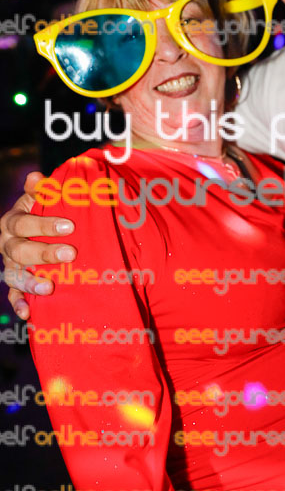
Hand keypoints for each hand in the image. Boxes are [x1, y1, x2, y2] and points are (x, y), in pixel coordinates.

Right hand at [0, 171, 75, 319]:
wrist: (34, 232)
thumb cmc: (42, 214)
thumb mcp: (40, 200)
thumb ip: (40, 190)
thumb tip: (37, 177)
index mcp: (13, 222)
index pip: (24, 223)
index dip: (44, 225)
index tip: (69, 225)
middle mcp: (8, 245)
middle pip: (20, 251)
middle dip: (45, 253)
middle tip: (70, 253)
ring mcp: (10, 266)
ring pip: (15, 276)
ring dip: (31, 283)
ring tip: (49, 288)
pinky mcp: (16, 283)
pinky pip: (13, 295)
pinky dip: (19, 304)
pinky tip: (28, 314)